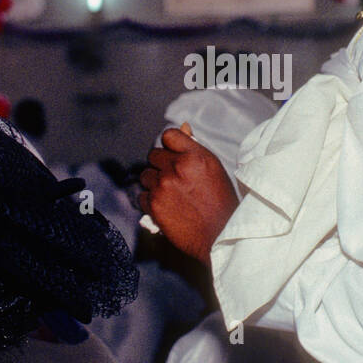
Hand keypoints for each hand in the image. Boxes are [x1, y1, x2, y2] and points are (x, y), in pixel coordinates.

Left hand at [138, 124, 238, 264]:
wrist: (221, 235)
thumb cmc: (221, 202)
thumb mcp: (213, 168)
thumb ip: (194, 148)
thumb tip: (183, 127)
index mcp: (195, 155)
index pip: (169, 135)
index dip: (169, 146)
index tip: (173, 155)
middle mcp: (177, 167)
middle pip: (154, 155)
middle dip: (161, 165)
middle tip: (173, 179)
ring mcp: (163, 186)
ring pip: (145, 175)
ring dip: (154, 183)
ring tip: (169, 194)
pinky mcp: (154, 204)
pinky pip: (142, 196)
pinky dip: (150, 201)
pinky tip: (165, 207)